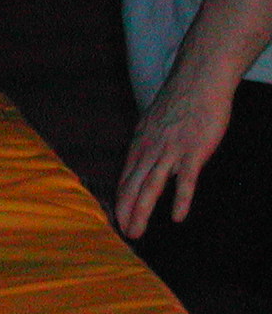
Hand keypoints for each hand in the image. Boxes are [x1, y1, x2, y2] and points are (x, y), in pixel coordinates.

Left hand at [115, 62, 234, 238]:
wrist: (197, 82)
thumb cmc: (180, 102)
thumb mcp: (156, 123)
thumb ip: (150, 142)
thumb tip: (145, 157)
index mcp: (141, 142)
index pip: (126, 175)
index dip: (121, 197)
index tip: (117, 216)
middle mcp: (150, 148)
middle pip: (133, 184)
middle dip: (126, 210)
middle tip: (123, 233)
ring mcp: (170, 151)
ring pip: (151, 185)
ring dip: (142, 210)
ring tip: (136, 231)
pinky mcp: (193, 152)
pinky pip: (185, 180)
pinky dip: (180, 198)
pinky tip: (177, 216)